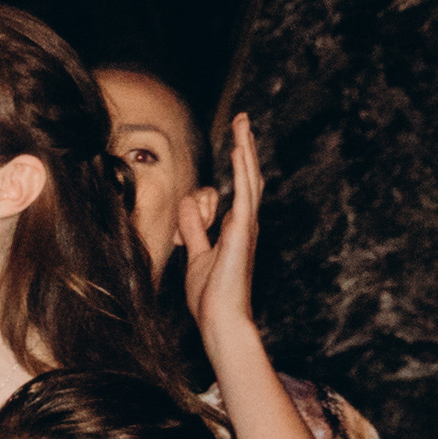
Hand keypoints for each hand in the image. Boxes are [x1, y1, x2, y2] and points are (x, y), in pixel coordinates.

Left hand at [177, 110, 268, 350]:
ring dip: (245, 149)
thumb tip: (188, 204)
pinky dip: (242, 171)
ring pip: (249, 179)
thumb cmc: (210, 296)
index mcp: (236, 228)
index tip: (237, 140)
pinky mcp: (242, 233)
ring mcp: (246, 227)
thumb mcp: (194, 255)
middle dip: (245, 146)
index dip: (238, 163)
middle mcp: (245, 224)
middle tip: (243, 119)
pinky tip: (239, 150)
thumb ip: (193, 230)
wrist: (221, 320)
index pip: (239, 187)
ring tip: (243, 123)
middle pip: (248, 176)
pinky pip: (244, 195)